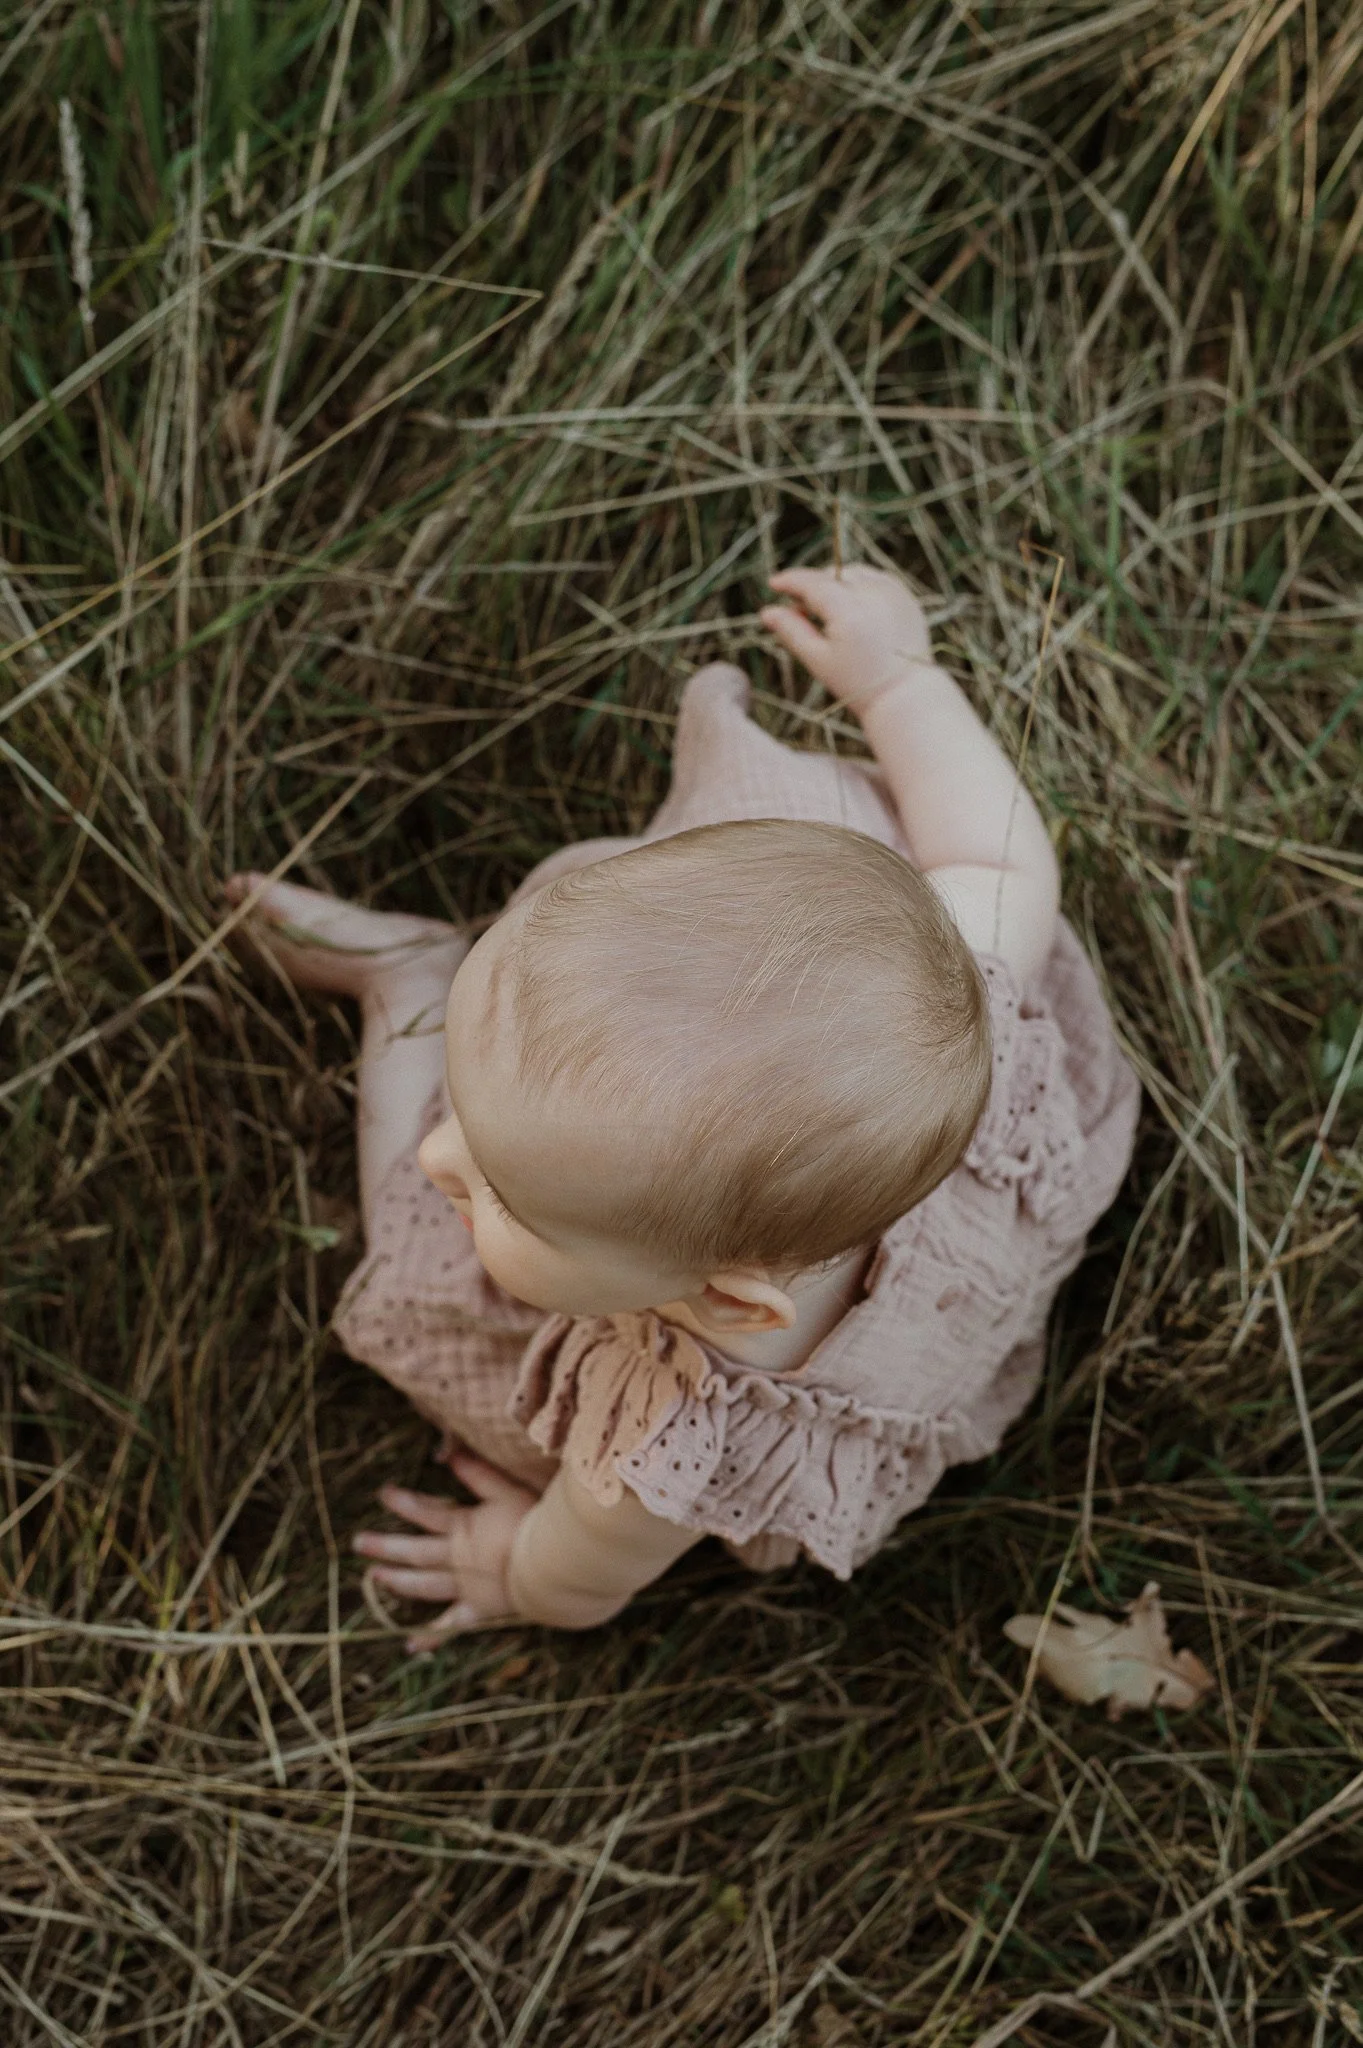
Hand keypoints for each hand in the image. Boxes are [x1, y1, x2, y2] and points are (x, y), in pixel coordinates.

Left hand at [353, 1452, 537, 1649]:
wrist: (551, 1567)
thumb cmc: (533, 1524)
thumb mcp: (506, 1492)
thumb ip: (478, 1475)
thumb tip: (447, 1454)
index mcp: (463, 1529)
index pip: (426, 1513)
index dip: (403, 1503)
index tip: (383, 1494)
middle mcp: (456, 1559)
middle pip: (414, 1551)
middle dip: (385, 1546)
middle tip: (358, 1543)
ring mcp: (464, 1587)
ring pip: (424, 1585)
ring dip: (398, 1582)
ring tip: (375, 1578)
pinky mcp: (478, 1610)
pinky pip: (450, 1626)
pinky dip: (430, 1637)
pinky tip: (410, 1644)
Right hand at [759, 563, 933, 715]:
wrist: (904, 695)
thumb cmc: (856, 683)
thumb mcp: (818, 660)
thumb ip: (791, 631)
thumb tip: (766, 611)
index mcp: (849, 611)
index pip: (813, 583)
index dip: (790, 581)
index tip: (773, 584)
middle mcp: (873, 595)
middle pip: (832, 574)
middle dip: (813, 584)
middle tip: (799, 607)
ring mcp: (893, 593)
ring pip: (855, 572)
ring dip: (836, 581)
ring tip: (826, 607)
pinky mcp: (907, 597)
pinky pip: (877, 578)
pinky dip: (860, 584)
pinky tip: (852, 605)